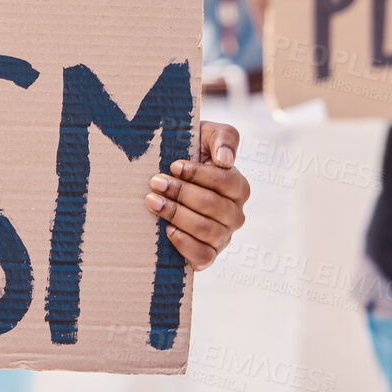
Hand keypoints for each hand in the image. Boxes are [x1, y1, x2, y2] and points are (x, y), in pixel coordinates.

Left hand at [143, 121, 249, 270]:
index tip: (173, 165)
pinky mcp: (208, 255)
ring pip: (204, 229)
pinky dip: (184, 244)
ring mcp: (223, 236)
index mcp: (239, 186)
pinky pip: (203, 257)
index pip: (224, 181)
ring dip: (175, 214)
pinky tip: (167, 229)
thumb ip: (224, 138)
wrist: (168, 177)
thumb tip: (225, 160)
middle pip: (211, 205)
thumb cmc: (190, 152)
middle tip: (155, 182)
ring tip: (153, 201)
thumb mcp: (207, 135)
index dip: (197, 174)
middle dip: (180, 192)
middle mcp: (235, 214)